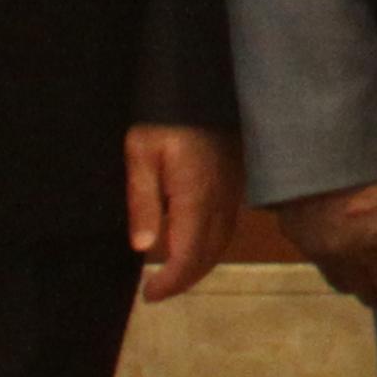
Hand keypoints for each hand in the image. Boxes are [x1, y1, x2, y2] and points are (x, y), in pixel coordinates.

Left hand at [127, 124, 244, 302]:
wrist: (200, 82)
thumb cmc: (163, 118)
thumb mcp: (140, 154)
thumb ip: (143, 202)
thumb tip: (144, 247)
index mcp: (196, 197)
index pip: (188, 254)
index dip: (171, 281)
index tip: (149, 294)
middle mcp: (221, 201)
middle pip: (209, 254)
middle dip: (184, 279)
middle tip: (157, 291)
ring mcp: (233, 192)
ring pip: (222, 242)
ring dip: (199, 264)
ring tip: (173, 274)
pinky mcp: (236, 182)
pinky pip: (227, 226)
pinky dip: (210, 246)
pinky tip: (192, 243)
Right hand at [272, 172, 376, 310]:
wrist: (324, 135)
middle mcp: (346, 252)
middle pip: (372, 296)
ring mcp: (317, 249)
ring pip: (347, 286)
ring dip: (365, 278)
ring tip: (376, 252)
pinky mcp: (296, 241)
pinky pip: (326, 268)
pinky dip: (342, 264)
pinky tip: (352, 239)